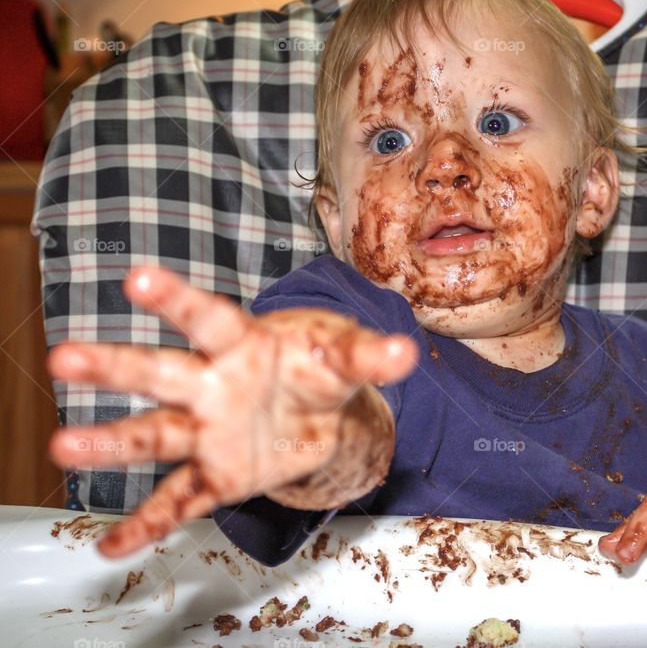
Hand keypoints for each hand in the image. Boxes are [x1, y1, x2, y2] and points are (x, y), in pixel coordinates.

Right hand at [47, 266, 416, 557]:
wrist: (318, 410)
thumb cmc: (322, 369)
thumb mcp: (347, 358)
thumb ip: (371, 356)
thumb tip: (406, 352)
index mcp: (244, 345)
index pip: (208, 319)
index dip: (176, 299)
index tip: (138, 278)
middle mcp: (213, 385)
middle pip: (162, 373)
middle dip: (116, 366)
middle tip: (65, 360)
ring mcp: (208, 432)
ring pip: (155, 436)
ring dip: (113, 443)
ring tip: (64, 448)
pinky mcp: (215, 474)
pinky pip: (178, 500)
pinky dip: (149, 523)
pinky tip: (114, 545)